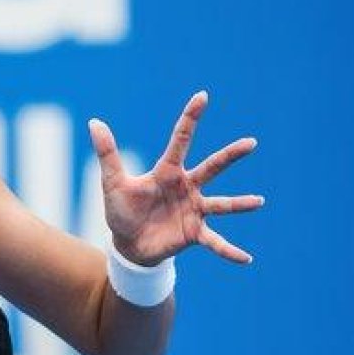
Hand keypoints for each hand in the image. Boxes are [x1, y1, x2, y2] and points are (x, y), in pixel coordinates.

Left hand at [89, 91, 262, 266]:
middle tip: (251, 142)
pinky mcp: (194, 234)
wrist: (127, 244)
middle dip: (231, 155)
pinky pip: (215, 242)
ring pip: (221, 204)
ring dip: (239, 204)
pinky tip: (246, 259)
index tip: (202, 96)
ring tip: (259, 201)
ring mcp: (193, 210)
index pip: (181, 140)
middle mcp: (187, 188)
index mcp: (168, 171)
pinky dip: (229, 251)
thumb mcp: (113, 182)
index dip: (191, 118)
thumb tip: (94, 122)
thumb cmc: (122, 210)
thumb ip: (107, 153)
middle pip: (212, 167)